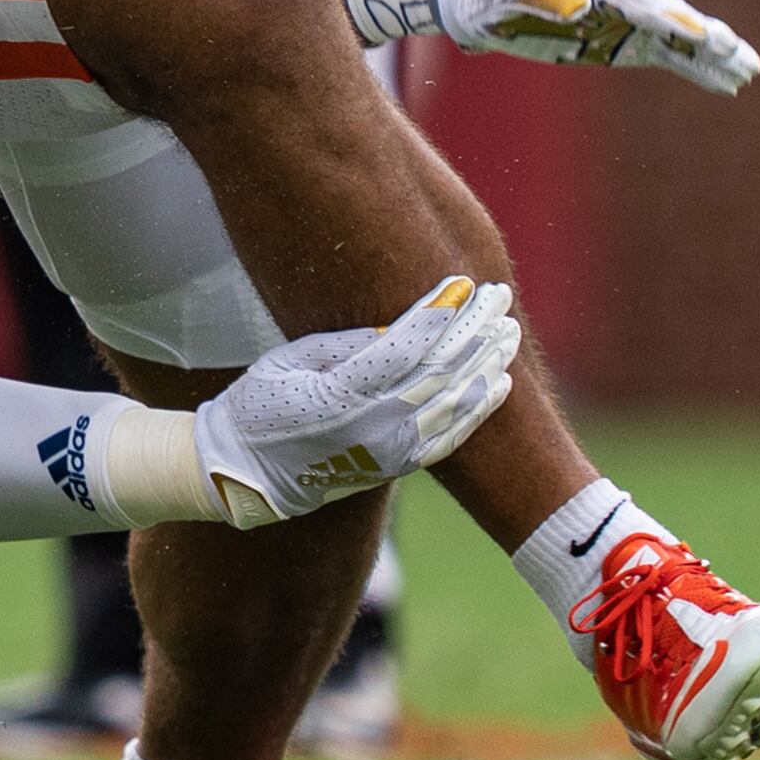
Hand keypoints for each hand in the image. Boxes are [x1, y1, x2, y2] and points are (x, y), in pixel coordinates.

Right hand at [192, 278, 518, 525]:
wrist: (250, 476)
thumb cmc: (260, 405)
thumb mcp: (288, 362)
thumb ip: (344, 345)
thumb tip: (397, 325)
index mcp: (341, 395)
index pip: (406, 346)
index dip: (439, 313)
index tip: (464, 282)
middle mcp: (374, 426)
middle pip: (441, 370)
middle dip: (476, 330)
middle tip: (500, 296)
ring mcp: (390, 451)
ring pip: (455, 403)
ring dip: (487, 364)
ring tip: (509, 331)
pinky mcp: (397, 466)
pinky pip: (450, 438)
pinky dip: (478, 409)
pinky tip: (499, 384)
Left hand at [434, 0, 759, 94]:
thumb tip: (576, 3)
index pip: (639, 4)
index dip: (670, 20)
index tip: (702, 34)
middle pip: (670, 18)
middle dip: (705, 37)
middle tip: (742, 56)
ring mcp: (621, 21)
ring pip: (677, 38)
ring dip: (712, 55)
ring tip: (749, 71)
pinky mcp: (618, 42)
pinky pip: (667, 55)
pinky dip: (696, 68)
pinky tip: (725, 84)